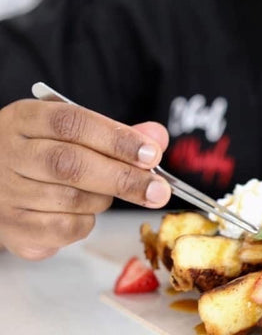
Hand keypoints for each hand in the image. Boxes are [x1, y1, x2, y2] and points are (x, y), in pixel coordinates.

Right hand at [0, 99, 171, 259]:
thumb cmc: (45, 152)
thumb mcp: (74, 131)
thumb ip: (117, 133)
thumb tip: (156, 137)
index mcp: (25, 119)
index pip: (72, 123)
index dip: (116, 139)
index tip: (151, 154)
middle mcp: (9, 154)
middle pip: (70, 165)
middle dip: (123, 178)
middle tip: (160, 189)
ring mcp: (6, 194)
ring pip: (72, 200)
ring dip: (104, 199)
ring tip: (106, 192)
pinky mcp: (12, 229)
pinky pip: (64, 229)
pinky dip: (87, 222)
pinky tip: (82, 211)